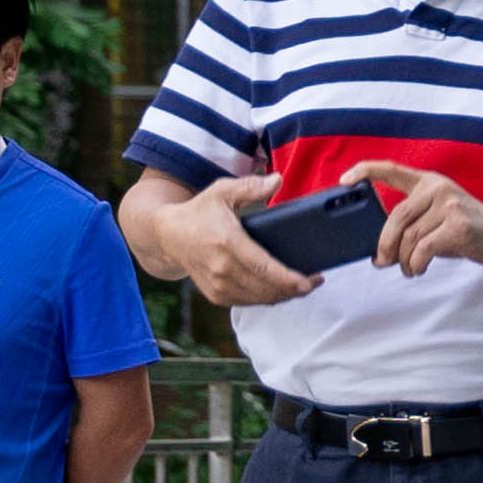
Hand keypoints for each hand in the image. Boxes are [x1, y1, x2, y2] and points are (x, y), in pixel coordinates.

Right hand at [166, 174, 321, 308]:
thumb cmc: (199, 211)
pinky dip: (267, 298)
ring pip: (260, 299)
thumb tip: (277, 180)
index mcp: (228, 244)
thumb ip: (250, 186)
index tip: (313, 280)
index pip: (266, 270)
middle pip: (268, 289)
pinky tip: (280, 290)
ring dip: (284, 296)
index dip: (293, 280)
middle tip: (314, 281)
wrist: (168, 235)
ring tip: (302, 286)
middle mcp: (222, 269)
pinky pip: (248, 302)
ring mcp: (217, 285)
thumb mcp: (222, 191)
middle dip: (295, 289)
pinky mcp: (215, 295)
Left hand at [349, 159, 482, 278]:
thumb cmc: (463, 228)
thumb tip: (380, 252)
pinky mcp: (459, 226)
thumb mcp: (436, 214)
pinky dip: (416, 263)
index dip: (365, 172)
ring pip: (410, 237)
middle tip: (381, 262)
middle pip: (396, 217)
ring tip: (409, 269)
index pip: (391, 169)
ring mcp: (450, 205)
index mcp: (428, 181)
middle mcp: (437, 188)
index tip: (344, 181)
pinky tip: (418, 268)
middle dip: (385, 244)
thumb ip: (411, 222)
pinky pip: (424, 249)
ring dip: (404, 260)